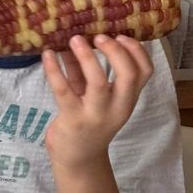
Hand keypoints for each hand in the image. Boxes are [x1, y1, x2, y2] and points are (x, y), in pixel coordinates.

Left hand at [42, 34, 152, 170]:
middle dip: (116, 51)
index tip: (121, 34)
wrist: (77, 158)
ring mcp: (95, 115)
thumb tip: (76, 38)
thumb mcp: (93, 95)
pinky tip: (47, 55)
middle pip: (129, 75)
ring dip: (87, 57)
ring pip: (98, 82)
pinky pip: (64, 90)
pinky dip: (54, 70)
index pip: (145, 72)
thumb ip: (86, 70)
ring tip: (74, 39)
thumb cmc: (87, 120)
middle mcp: (117, 107)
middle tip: (99, 36)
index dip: (136, 50)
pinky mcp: (72, 119)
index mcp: (127, 99)